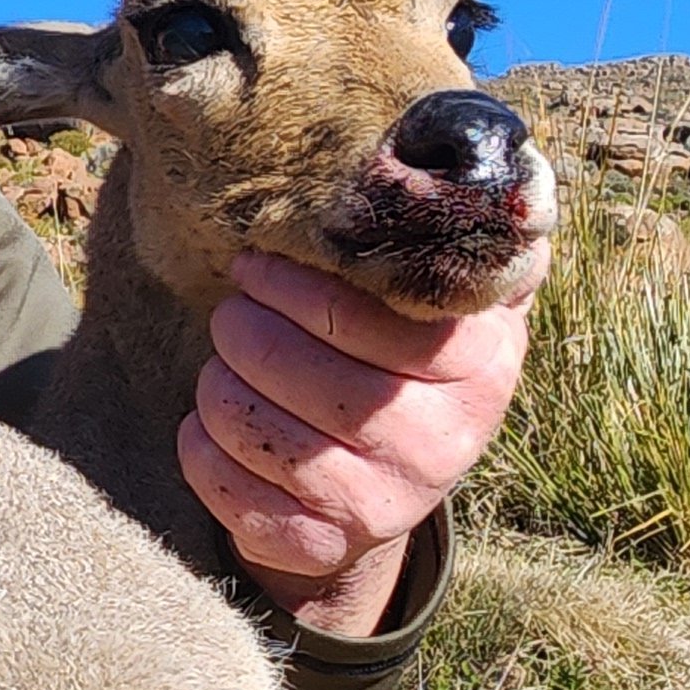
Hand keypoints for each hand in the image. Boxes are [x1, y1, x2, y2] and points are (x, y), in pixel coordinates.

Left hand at [177, 250, 529, 637]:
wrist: (383, 483)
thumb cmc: (396, 360)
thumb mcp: (440, 300)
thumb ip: (454, 233)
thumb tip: (489, 143)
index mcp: (481, 365)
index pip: (368, 317)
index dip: (293, 286)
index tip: (254, 265)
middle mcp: (444, 442)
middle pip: (302, 372)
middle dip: (243, 332)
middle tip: (231, 316)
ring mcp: (387, 504)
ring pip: (256, 429)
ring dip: (217, 387)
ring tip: (223, 368)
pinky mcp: (325, 545)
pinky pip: (229, 490)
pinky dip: (200, 449)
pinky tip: (209, 427)